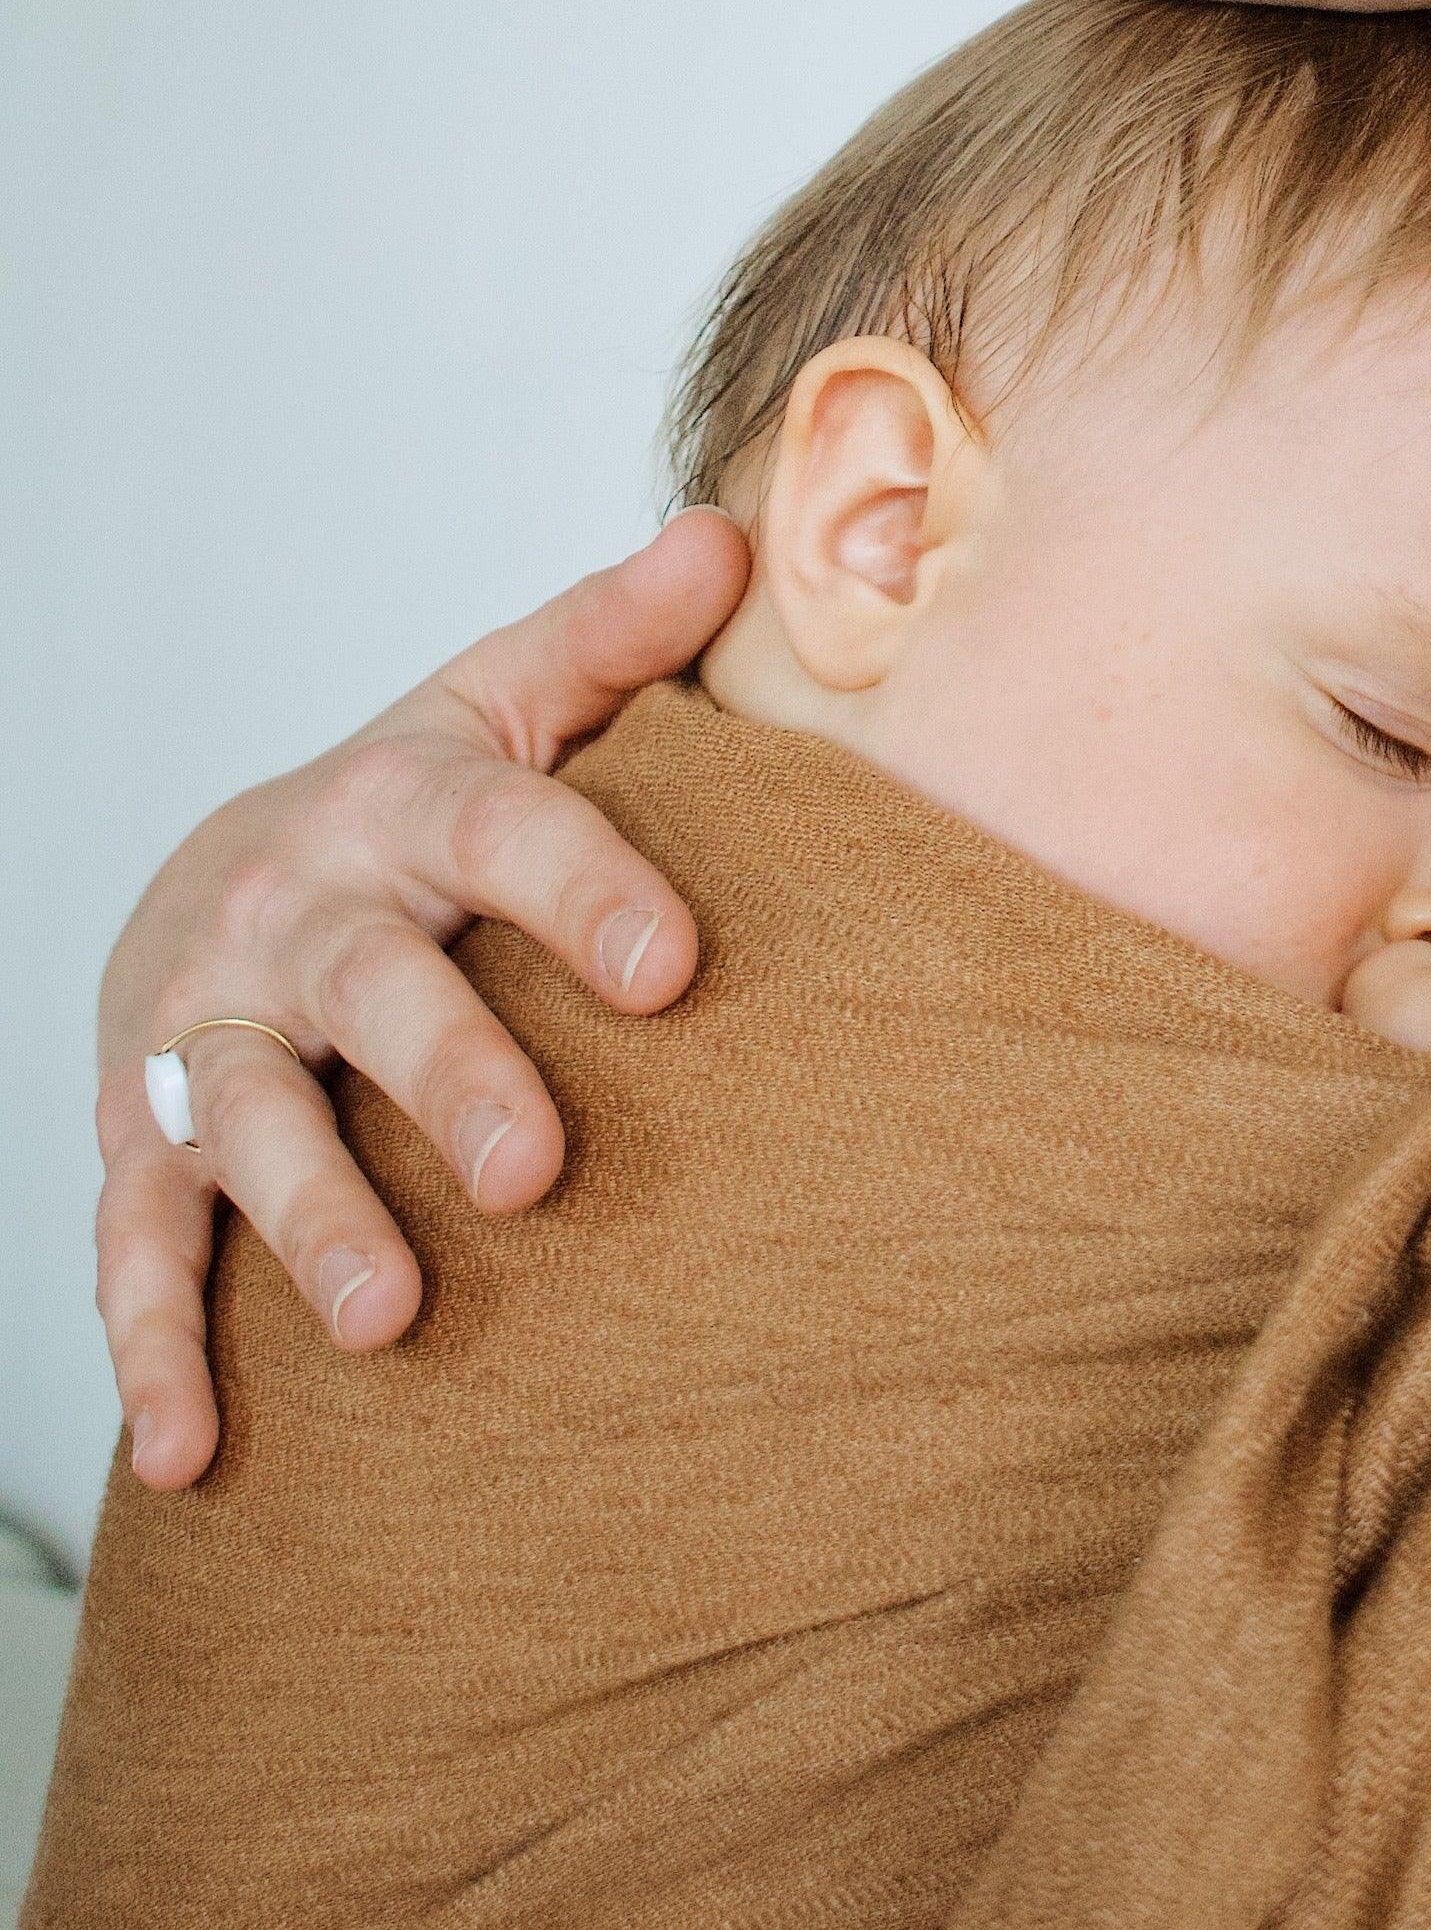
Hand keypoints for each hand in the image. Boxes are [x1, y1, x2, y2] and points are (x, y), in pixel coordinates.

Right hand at [96, 510, 748, 1488]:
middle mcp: (298, 908)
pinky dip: (156, 1348)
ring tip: (388, 1317)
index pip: (506, 828)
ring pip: (248, 1123)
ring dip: (311, 1220)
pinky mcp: (140, 1136)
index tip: (674, 965)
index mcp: (405, 799)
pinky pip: (137, 1243)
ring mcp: (210, 1029)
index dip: (585, 889)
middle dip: (450, 1076)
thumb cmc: (420, 799)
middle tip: (537, 1171)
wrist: (232, 870)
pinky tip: (194, 1453)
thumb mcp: (509, 697)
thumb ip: (620, 634)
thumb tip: (734, 535)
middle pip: (374, 989)